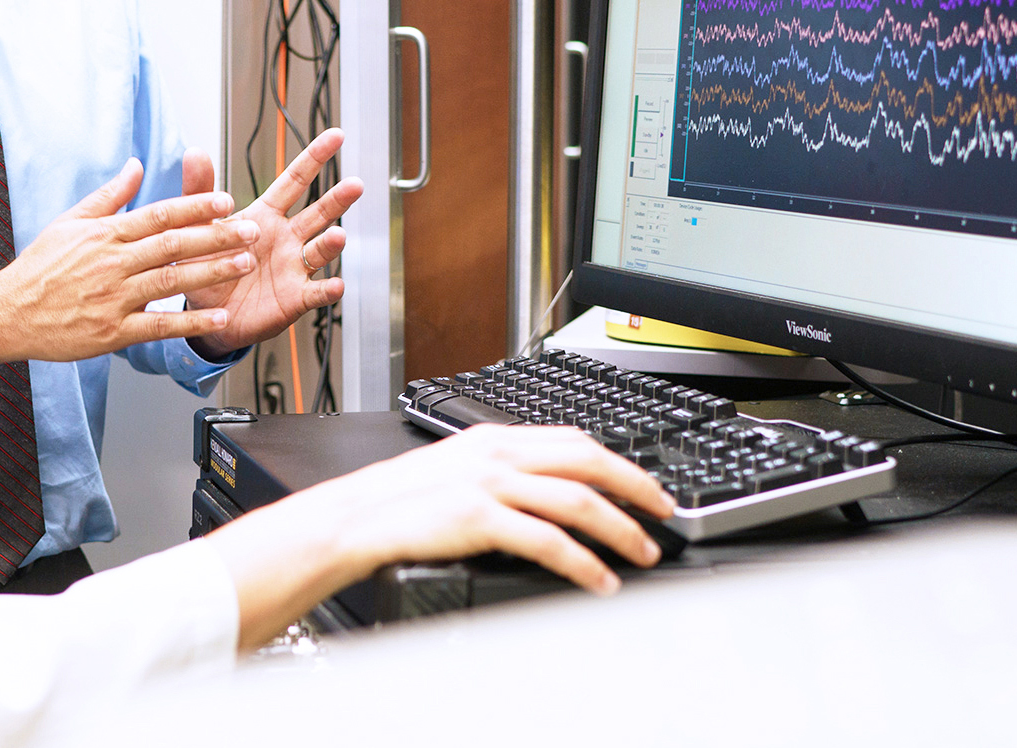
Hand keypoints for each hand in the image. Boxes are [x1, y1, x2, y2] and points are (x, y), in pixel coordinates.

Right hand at [0, 159, 261, 366]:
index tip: (226, 200)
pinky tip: (219, 317)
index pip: (158, 214)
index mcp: (104, 234)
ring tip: (244, 263)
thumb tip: (136, 165)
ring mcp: (112, 298)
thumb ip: (109, 196)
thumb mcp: (70, 222)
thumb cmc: (39, 267)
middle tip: (251, 229)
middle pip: (172, 245)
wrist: (8, 312)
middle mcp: (111, 263)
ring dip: (211, 272)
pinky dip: (190, 322)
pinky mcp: (111, 332)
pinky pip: (158, 326)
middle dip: (216, 236)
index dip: (196, 207)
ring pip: (170, 281)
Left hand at [179, 129, 362, 357]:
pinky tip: (336, 285)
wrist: (206, 314)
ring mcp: (293, 267)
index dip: (314, 157)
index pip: (294, 181)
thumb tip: (194, 152)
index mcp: (265, 215)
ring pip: (320, 250)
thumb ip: (199, 191)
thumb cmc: (204, 266)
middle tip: (355, 185)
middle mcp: (286, 238)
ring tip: (338, 235)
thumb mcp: (197, 228)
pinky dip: (327, 290)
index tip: (336, 136)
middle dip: (337, 199)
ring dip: (331, 243)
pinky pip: (315, 293)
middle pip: (318, 212)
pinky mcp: (295, 298)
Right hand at [206, 424, 674, 649]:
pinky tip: (598, 580)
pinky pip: (547, 540)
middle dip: (635, 485)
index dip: (617, 459)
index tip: (644, 482)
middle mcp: (495, 453)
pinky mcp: (478, 518)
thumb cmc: (397, 501)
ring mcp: (487, 483)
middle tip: (664, 511)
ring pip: (576, 498)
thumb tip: (548, 492)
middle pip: (586, 458)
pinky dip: (582, 562)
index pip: (571, 437)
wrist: (352, 518)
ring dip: (619, 528)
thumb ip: (499, 472)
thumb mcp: (453, 469)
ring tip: (641, 552)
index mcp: (491, 436)